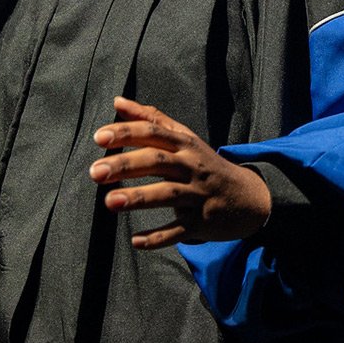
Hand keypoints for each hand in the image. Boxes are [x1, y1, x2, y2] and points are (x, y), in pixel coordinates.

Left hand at [89, 96, 271, 249]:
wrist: (248, 197)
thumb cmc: (204, 164)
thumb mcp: (184, 138)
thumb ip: (151, 119)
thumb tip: (118, 101)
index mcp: (184, 144)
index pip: (154, 133)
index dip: (126, 133)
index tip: (99, 138)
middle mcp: (191, 167)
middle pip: (157, 161)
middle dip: (126, 165)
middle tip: (95, 172)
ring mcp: (198, 195)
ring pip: (167, 195)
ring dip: (138, 198)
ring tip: (109, 202)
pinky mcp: (201, 223)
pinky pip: (178, 231)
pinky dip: (158, 237)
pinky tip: (136, 241)